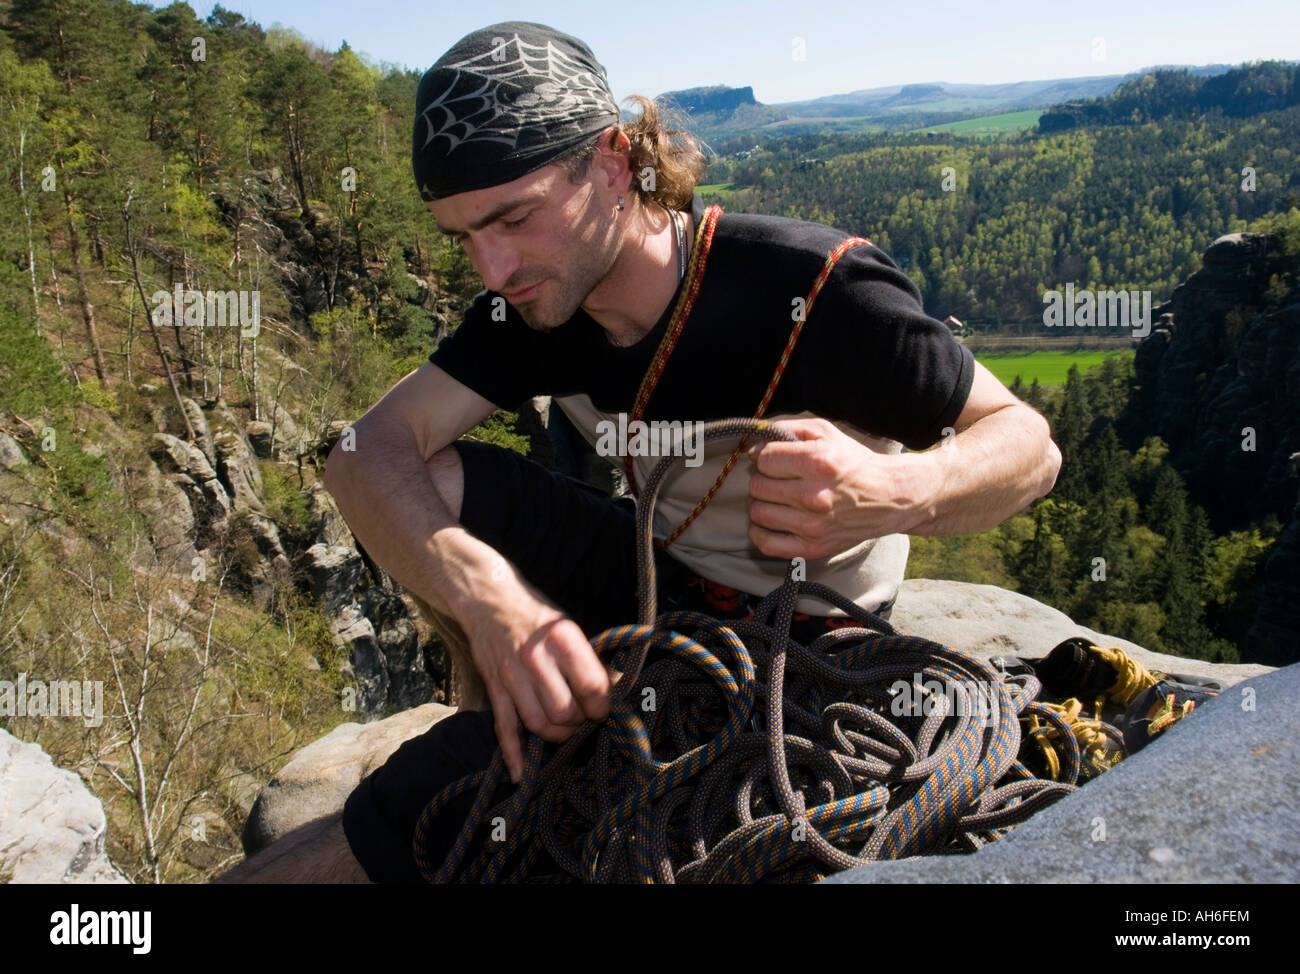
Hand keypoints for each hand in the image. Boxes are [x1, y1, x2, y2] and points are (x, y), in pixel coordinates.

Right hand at [462, 569, 612, 782]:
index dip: (602, 705)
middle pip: (565, 711)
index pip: (592, 687)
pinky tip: (521, 775)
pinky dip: (514, 755)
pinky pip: (504, 728)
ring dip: (556, 735)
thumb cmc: (537, 615)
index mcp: (562, 641)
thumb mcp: (570, 628)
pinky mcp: (494, 689)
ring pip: (538, 724)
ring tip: (565, 728)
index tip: (603, 708)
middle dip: (579, 723)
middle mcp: (536, 660)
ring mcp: (511, 677)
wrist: (489, 599)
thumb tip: (617, 687)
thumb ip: (591, 660)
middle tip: (583, 718)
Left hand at [744, 417, 914, 559]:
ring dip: (762, 503)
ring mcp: (812, 526)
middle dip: (763, 479)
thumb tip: (753, 449)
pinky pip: (767, 544)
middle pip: (757, 487)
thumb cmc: (853, 462)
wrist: (889, 497)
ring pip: (758, 513)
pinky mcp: (812, 547)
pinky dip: (759, 532)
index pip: (763, 460)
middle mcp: (813, 496)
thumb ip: (787, 429)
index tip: (776, 459)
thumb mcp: (826, 432)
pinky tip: (769, 521)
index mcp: (817, 463)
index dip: (765, 457)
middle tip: (778, 479)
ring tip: (777, 498)